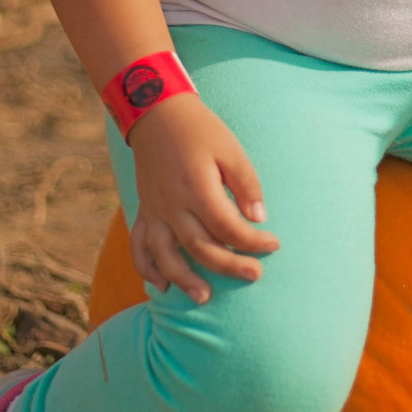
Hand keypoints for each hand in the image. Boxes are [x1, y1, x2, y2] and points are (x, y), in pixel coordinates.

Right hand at [127, 94, 280, 301]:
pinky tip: (160, 286)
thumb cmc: (200, 131)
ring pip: (165, 254)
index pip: (228, 227)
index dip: (253, 241)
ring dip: (183, 279)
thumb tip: (258, 219)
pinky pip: (139, 245)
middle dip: (229, 265)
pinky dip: (146, 268)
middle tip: (254, 275)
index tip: (273, 244)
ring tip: (204, 298)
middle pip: (200, 246)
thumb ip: (246, 184)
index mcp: (197, 187)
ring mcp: (154, 209)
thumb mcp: (231, 149)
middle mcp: (172, 204)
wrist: (157, 114)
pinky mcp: (144, 210)